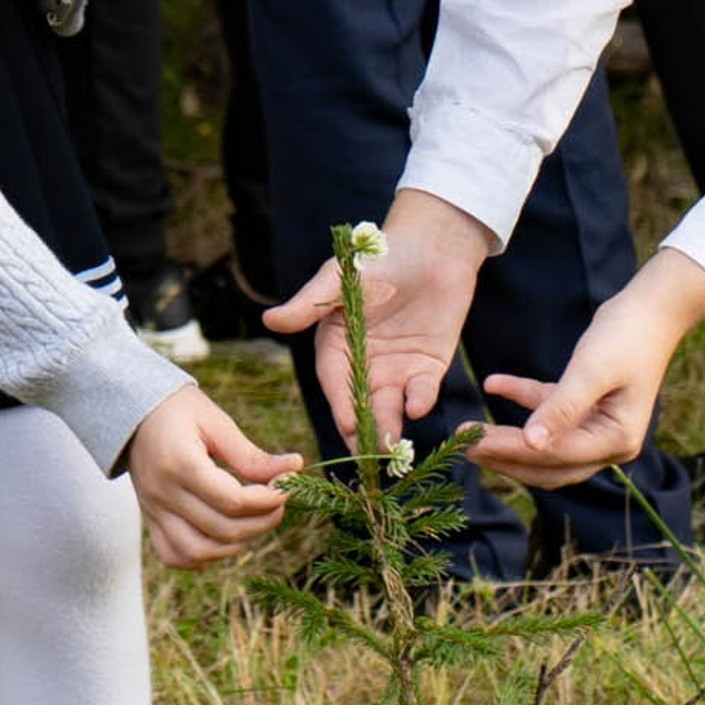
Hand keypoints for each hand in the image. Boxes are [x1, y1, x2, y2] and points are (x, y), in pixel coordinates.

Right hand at [123, 384, 299, 567]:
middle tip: (279, 501)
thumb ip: (251, 455)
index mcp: (180, 465)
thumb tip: (293, 468)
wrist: (131, 412)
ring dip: (236, 544)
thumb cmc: (178, 409)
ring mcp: (153, 511)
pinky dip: (202, 556)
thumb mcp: (216, 422)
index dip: (269, 498)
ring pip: (197, 552)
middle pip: (221, 530)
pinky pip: (174, 555)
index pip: (233, 501)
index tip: (289, 483)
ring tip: (255, 520)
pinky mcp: (150, 519)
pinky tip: (224, 537)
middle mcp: (163, 494)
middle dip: (262, 521)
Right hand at [262, 189, 491, 449]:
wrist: (433, 247)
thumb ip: (310, 304)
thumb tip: (270, 320)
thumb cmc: (380, 257)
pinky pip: (422, 392)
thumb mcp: (340, 279)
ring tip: (392, 448)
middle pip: (361, 405)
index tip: (347, 426)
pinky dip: (420, 401)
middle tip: (369, 458)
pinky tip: (417, 407)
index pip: (336, 384)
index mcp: (336, 347)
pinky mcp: (427, 368)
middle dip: (365, 431)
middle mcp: (363, 365)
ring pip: (390, 407)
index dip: (341, 406)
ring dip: (391, 427)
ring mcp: (396, 369)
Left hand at [472, 250, 704, 489]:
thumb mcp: (590, 370)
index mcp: (616, 439)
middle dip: (505, 456)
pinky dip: (523, 400)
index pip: (554, 454)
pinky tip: (494, 384)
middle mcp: (610, 443)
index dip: (510, 450)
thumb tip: (530, 444)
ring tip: (470, 429)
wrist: (653, 306)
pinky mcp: (589, 406)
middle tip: (462, 446)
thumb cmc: (626, 335)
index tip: (471, 442)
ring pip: (545, 446)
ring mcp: (600, 427)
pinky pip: (549, 412)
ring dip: (509, 439)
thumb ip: (560, 408)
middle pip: (548, 463)